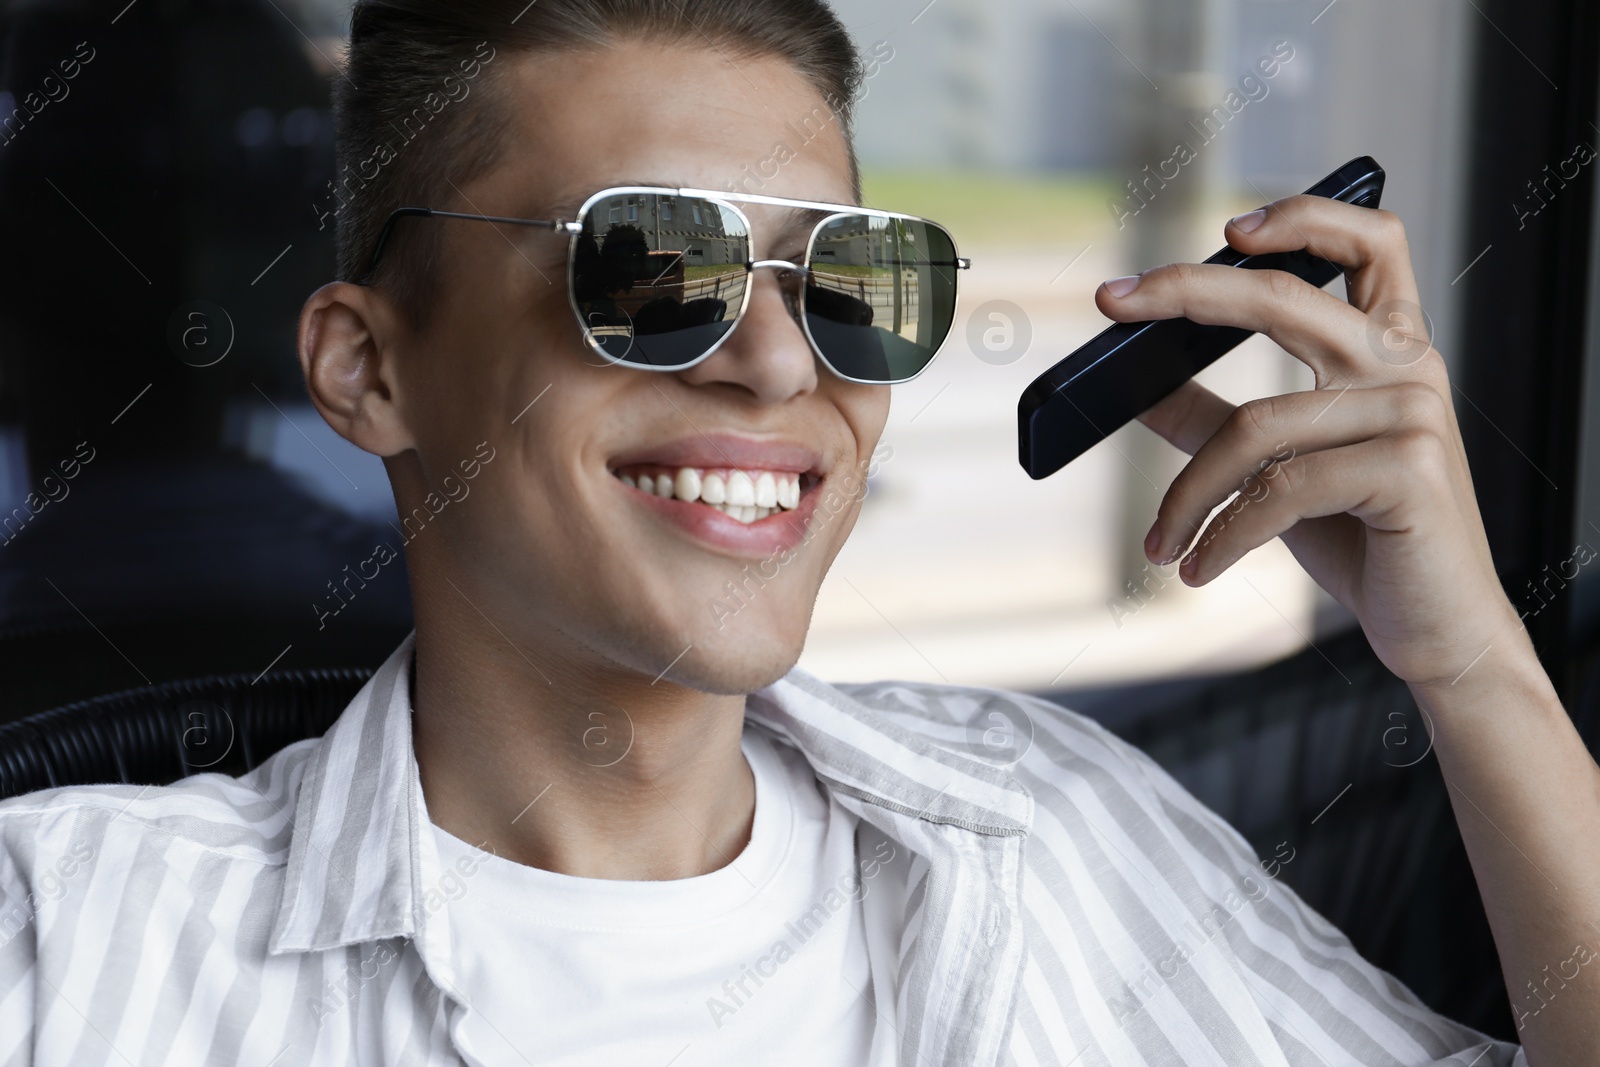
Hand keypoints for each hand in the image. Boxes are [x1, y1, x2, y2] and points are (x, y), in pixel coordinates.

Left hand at [1098, 196, 1523, 690]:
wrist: (1437, 627)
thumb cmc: (1364, 539)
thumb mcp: (1282, 468)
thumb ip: (1218, 419)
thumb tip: (1136, 386)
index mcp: (1390, 349)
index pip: (1372, 242)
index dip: (1305, 217)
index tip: (1229, 226)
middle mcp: (1409, 366)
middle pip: (1284, 299)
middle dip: (1188, 291)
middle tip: (1111, 304)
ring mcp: (1413, 414)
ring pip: (1254, 425)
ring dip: (1187, 496)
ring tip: (1161, 546)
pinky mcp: (1406, 471)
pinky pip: (1277, 489)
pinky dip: (1222, 535)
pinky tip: (1199, 567)